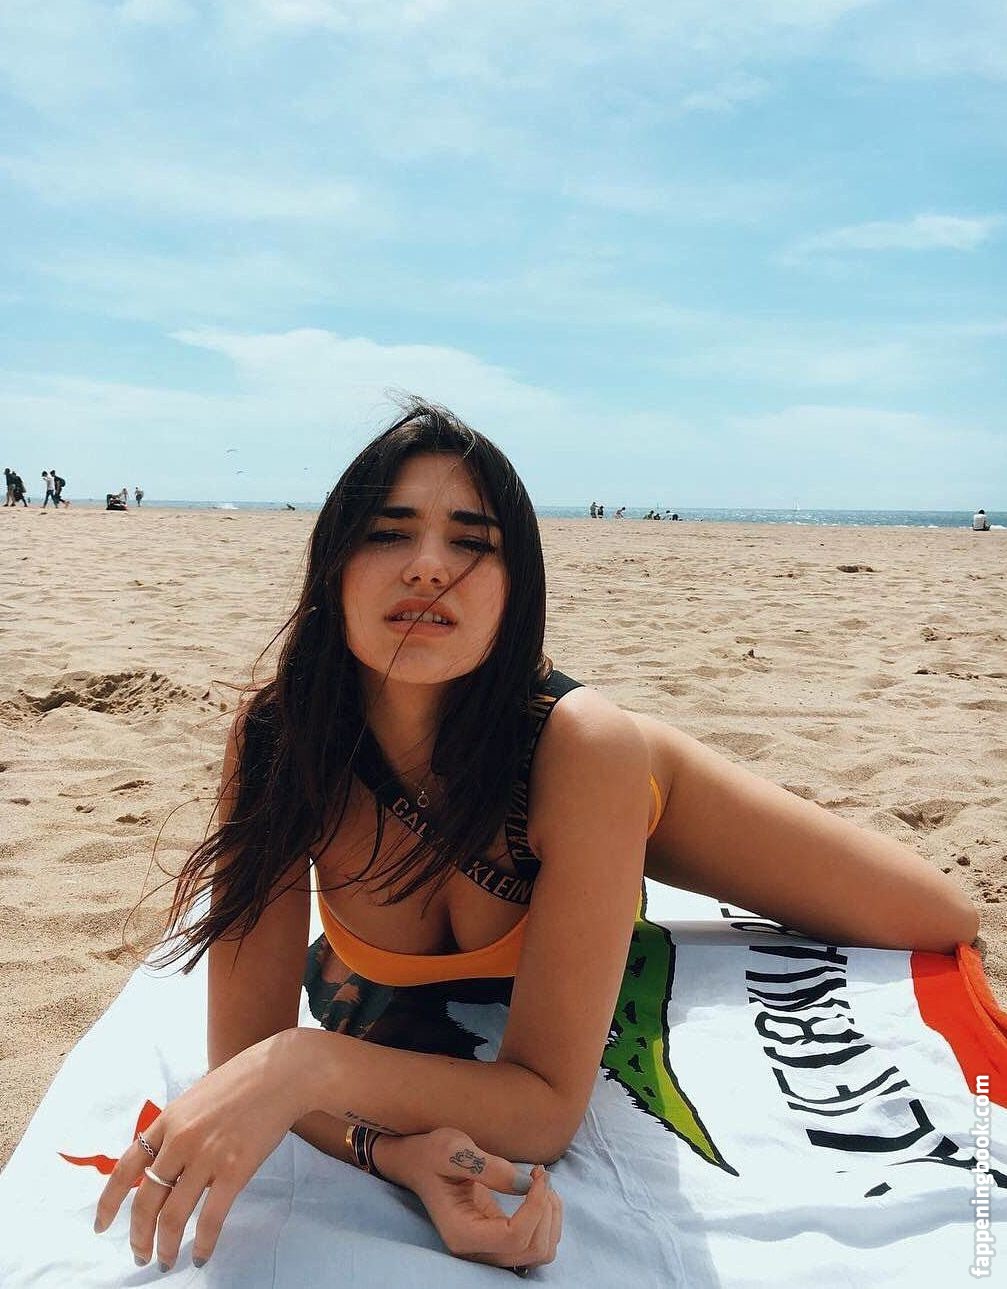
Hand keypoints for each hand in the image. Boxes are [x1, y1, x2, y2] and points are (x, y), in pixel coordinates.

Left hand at [93, 1032, 305, 1270]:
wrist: (281, 1072)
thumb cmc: (242, 1081)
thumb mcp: (194, 1099)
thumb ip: (175, 1129)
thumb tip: (163, 1166)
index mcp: (167, 1121)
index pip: (124, 1169)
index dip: (109, 1203)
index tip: (102, 1226)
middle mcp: (180, 1141)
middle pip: (145, 1200)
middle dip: (138, 1236)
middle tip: (140, 1255)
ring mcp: (207, 1156)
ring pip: (172, 1216)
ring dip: (165, 1247)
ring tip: (166, 1261)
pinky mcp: (235, 1170)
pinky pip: (210, 1219)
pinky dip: (202, 1244)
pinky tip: (201, 1256)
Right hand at [375, 1128, 562, 1271]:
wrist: (419, 1161)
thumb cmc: (431, 1153)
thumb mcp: (453, 1149)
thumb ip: (488, 1167)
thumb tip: (525, 1185)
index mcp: (461, 1233)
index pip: (513, 1238)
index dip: (535, 1208)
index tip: (538, 1174)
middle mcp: (475, 1249)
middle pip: (531, 1251)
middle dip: (546, 1212)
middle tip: (540, 1176)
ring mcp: (487, 1247)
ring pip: (539, 1252)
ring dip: (551, 1218)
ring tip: (541, 1183)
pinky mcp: (498, 1238)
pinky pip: (535, 1243)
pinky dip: (547, 1220)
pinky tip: (539, 1192)